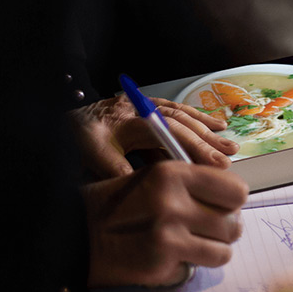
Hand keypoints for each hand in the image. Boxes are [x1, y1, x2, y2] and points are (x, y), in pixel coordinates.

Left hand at [69, 94, 238, 178]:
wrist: (62, 118)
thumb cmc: (76, 137)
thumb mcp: (90, 155)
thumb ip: (117, 169)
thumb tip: (147, 186)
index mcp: (128, 120)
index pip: (168, 134)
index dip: (193, 149)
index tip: (214, 166)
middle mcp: (140, 108)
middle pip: (180, 124)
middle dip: (207, 142)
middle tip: (230, 158)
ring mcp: (145, 105)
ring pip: (182, 116)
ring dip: (207, 130)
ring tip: (230, 145)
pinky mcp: (146, 106)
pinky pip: (177, 111)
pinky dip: (198, 119)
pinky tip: (215, 125)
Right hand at [82, 161, 247, 286]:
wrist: (74, 234)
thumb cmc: (118, 205)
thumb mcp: (153, 178)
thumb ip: (193, 185)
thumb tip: (234, 201)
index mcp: (174, 173)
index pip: (236, 190)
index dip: (232, 202)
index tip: (221, 207)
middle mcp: (174, 202)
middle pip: (234, 223)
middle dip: (224, 230)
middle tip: (206, 230)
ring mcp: (169, 235)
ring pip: (224, 250)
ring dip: (212, 250)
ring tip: (191, 244)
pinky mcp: (162, 263)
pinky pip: (200, 267)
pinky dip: (191, 265)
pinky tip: (171, 257)